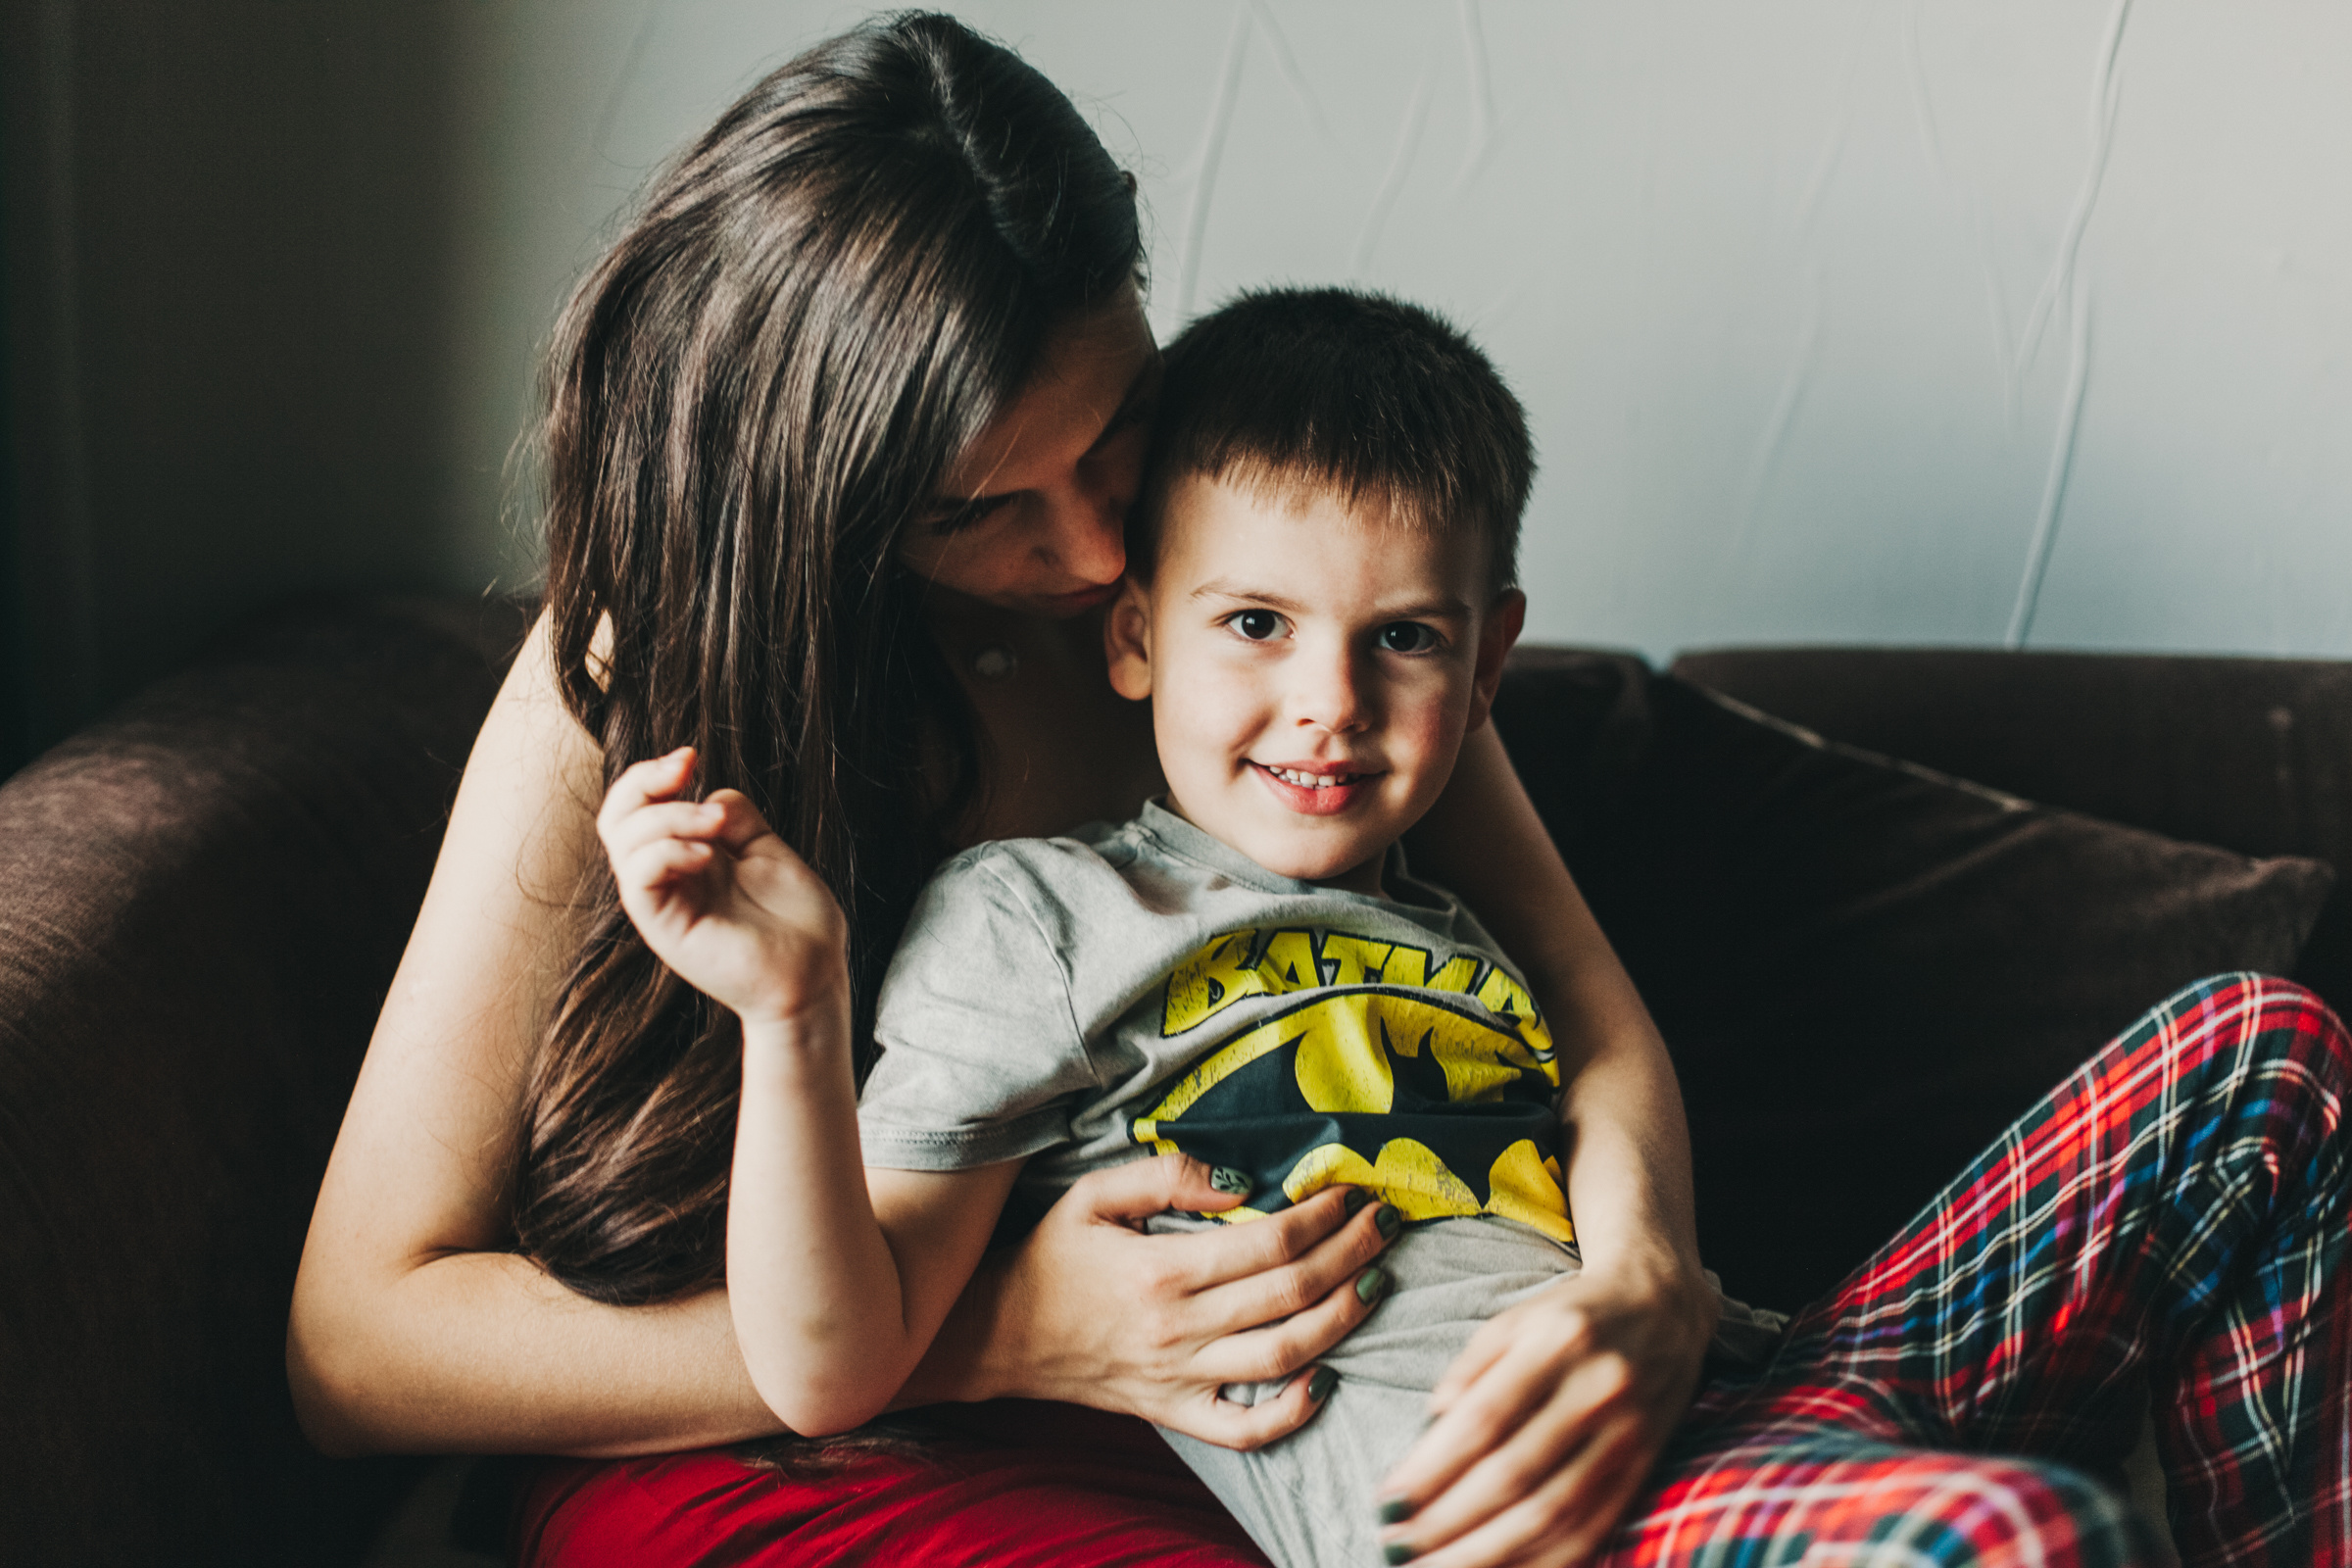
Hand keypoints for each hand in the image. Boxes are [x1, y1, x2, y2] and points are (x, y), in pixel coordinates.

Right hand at [597, 747, 847, 1022]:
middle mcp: (669, 878)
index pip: (639, 808)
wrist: (815, 975)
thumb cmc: (798, 923)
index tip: (690, 756)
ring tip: (716, 826)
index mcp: (688, 858)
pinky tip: (707, 856)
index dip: (653, 774)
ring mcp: (664, 903)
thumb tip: (709, 794)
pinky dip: (666, 851)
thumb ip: (737, 818)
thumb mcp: (768, 851)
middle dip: (641, 781)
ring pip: (623, 842)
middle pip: (615, 819)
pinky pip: (639, 878)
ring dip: (668, 816)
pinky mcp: (666, 928)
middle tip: (685, 768)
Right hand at [963, 1157, 1401, 1450]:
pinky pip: (1246, 1429)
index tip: (1352, 1194)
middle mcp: (1178, 1329)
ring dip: (1342, 1319)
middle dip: (1351, 1256)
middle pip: (1291, 1294)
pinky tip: (1327, 1377)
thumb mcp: (1094, 1195)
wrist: (996, 1335)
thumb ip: (1167, 1175)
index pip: (1269, 1243)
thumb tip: (1242, 1179)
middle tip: (1384, 1227)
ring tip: (1375, 1283)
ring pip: (1284, 1357)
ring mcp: (1180, 1378)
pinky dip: (1294, 1412)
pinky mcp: (1175, 1412)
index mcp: (1162, 1270)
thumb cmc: (1050, 1257)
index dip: (1323, 1217)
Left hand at [1375, 1253, 1714, 1566]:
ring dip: (1488, 1552)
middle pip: (1515, 1474)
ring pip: (1553, 1512)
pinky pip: (1592, 1528)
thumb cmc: (1569, 1317)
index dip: (1432, 1468)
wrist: (1664, 1306)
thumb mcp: (1513, 1321)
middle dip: (1449, 1520)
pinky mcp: (1645, 1466)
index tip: (1388, 1501)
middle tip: (1399, 1544)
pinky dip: (1543, 1561)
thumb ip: (1468, 1371)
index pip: (1484, 1419)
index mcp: (1555, 1343)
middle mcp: (1597, 1389)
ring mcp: (1628, 1433)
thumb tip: (1428, 1433)